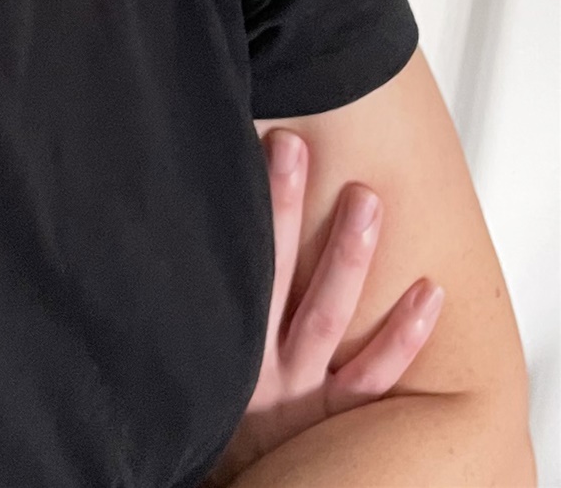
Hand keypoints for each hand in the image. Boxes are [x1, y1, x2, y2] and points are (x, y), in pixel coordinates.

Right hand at [202, 128, 445, 486]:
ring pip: (326, 314)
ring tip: (367, 198)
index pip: (232, 264)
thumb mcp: (195, 359)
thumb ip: (195, 307)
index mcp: (221, 343)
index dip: (241, 208)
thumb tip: (170, 239)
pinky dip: (404, 336)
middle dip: (282, 207)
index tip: (244, 145)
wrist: (228, 480)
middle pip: (274, 274)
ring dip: (348, 253)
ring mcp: (300, 390)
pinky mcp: (334, 417)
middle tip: (295, 147)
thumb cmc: (208, 417)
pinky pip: (375, 377)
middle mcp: (259, 364)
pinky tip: (429, 292)